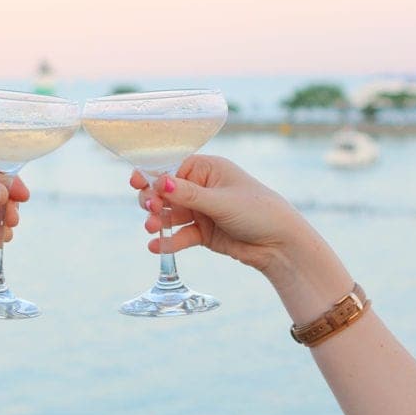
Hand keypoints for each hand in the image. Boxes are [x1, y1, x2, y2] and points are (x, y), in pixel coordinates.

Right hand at [130, 155, 311, 285]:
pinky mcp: (203, 233)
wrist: (280, 244)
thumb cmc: (258, 211)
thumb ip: (188, 194)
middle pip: (167, 192)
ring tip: (151, 229)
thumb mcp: (221, 201)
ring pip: (171, 214)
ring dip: (158, 221)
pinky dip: (168, 240)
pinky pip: (181, 235)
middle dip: (153, 200)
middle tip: (149, 210)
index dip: (153, 175)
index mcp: (209, 170)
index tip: (136, 182)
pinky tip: (155, 246)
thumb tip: (160, 181)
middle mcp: (203, 188)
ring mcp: (202, 211)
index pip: (173, 168)